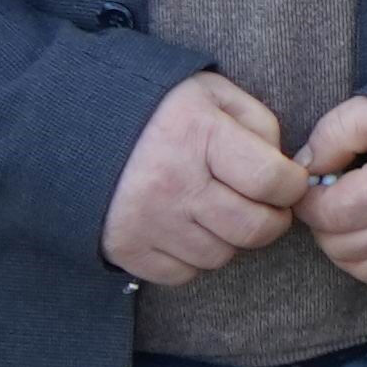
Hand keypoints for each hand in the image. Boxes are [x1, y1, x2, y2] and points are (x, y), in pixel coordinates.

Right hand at [104, 74, 301, 284]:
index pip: (271, 181)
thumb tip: (286, 169)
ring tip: (215, 209)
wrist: (73, 129)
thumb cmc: (157, 109)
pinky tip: (185, 227)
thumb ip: (258, 123)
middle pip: (254, 229)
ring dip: (229, 237)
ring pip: (222, 255)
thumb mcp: (211, 93)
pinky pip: (185, 273)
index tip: (286, 181)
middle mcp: (172, 183)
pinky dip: (193, 257)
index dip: (292, 185)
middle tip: (263, 204)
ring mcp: (148, 221)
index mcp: (196, 134)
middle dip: (271, 219)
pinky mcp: (127, 249)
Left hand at [294, 96, 366, 290]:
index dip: (308, 197)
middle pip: (338, 245)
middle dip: (322, 221)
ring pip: (358, 268)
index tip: (316, 179)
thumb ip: (334, 133)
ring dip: (341, 244)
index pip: (327, 213)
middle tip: (332, 193)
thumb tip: (305, 169)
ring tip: (350, 212)